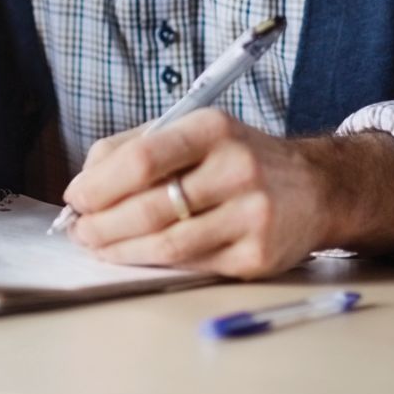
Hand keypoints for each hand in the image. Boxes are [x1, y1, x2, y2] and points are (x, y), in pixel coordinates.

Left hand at [61, 110, 393, 278]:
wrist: (317, 188)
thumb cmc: (238, 158)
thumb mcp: (194, 132)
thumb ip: (136, 147)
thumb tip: (84, 182)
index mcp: (213, 129)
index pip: (143, 159)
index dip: (99, 185)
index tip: (75, 198)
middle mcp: (237, 169)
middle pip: (150, 206)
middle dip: (102, 223)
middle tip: (78, 230)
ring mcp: (252, 215)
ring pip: (168, 244)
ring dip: (121, 250)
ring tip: (97, 247)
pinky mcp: (259, 256)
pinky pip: (193, 264)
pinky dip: (155, 264)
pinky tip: (136, 257)